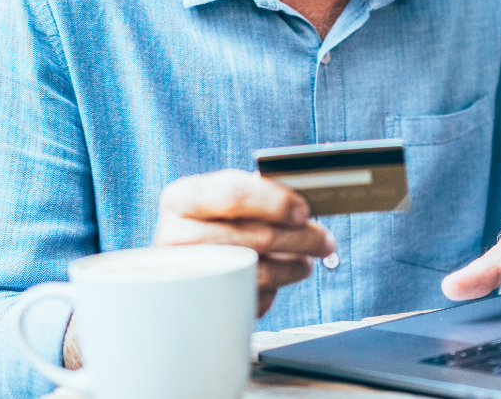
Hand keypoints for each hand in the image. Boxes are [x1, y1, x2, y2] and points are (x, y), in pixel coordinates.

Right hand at [153, 169, 335, 315]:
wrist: (183, 264)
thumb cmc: (213, 224)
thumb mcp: (223, 199)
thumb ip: (258, 195)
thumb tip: (304, 207)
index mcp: (182, 199)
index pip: (234, 194)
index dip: (276, 202)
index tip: (304, 212)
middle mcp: (176, 236)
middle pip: (256, 236)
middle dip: (303, 238)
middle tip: (325, 240)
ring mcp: (188, 274)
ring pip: (260, 271)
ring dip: (295, 266)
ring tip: (306, 260)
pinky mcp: (202, 304)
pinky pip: (252, 298)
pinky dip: (273, 290)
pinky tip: (275, 277)